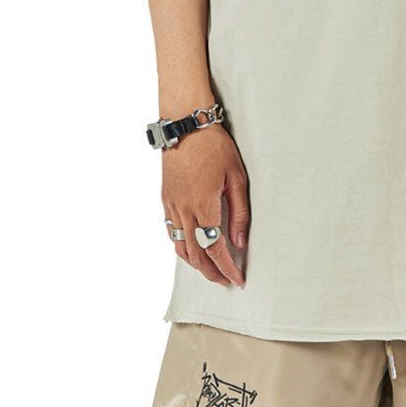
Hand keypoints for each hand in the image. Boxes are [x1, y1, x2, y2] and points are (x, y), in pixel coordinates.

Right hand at [163, 130, 248, 286]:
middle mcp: (183, 210)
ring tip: (211, 270)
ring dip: (196, 263)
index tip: (237, 280)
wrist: (185, 126)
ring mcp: (171, 206)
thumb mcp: (237, 178)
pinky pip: (172, 233)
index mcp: (203, 205)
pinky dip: (183, 247)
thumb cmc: (214, 147)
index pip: (215, 248)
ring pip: (180, 247)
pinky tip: (193, 249)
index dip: (227, 268)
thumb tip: (239, 242)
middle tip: (225, 280)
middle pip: (196, 255)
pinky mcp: (166, 200)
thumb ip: (239, 213)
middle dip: (211, 272)